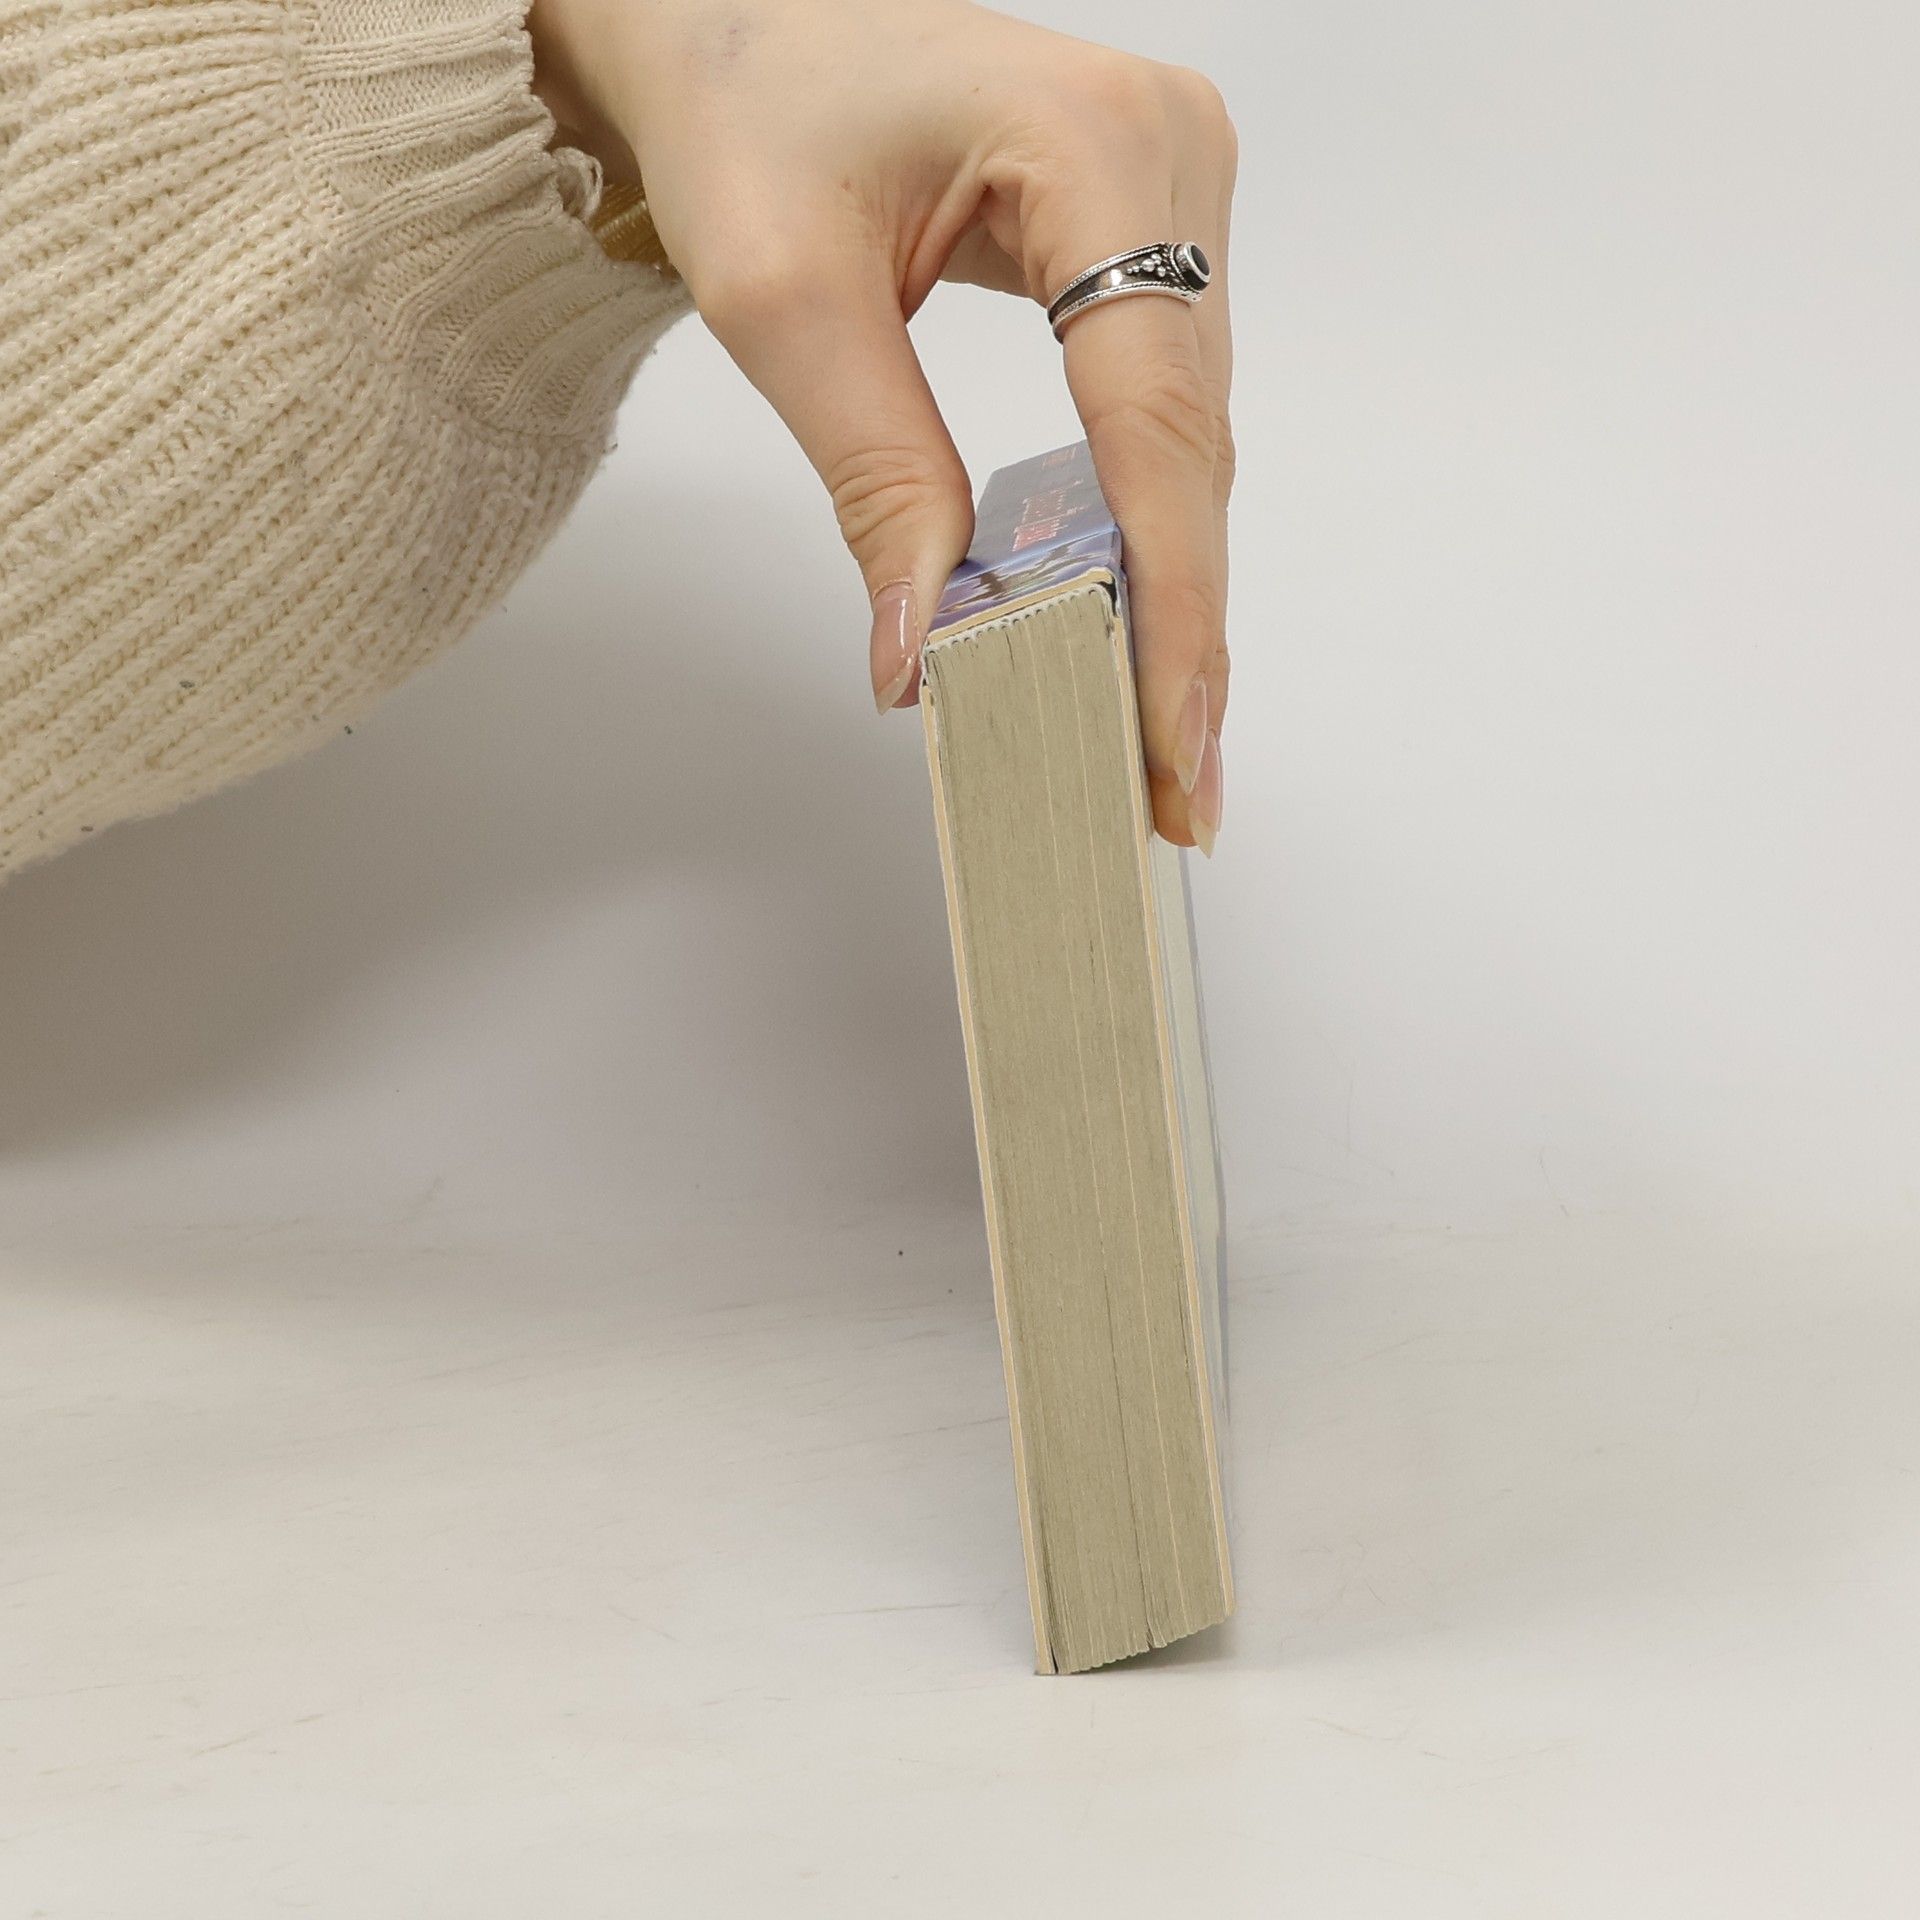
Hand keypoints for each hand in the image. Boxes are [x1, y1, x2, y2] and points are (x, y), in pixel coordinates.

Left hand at [529, 0, 1235, 849]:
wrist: (728, 18)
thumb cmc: (744, 107)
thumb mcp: (786, 304)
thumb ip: (877, 481)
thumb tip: (928, 658)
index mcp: (1096, 140)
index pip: (1153, 414)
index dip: (1170, 594)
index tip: (1173, 733)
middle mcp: (1171, 154)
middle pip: (1191, 444)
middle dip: (1179, 625)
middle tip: (1168, 789)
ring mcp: (1174, 189)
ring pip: (1188, 440)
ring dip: (1169, 590)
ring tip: (1150, 735)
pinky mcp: (1148, 230)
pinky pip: (1160, 408)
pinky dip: (1140, 526)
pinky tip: (1128, 624)